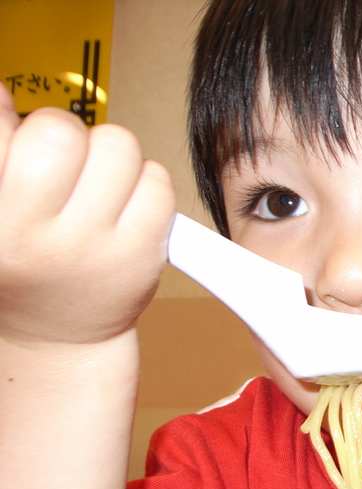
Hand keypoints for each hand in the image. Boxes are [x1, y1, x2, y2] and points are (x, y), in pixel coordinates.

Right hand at [0, 90, 173, 347]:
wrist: (58, 335)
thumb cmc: (21, 261)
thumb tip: (1, 93)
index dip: (8, 122)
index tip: (16, 137)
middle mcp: (36, 237)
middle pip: (62, 131)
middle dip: (63, 132)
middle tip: (61, 160)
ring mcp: (94, 247)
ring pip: (117, 146)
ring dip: (108, 154)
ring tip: (94, 184)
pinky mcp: (143, 254)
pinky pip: (158, 181)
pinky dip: (145, 181)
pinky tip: (125, 203)